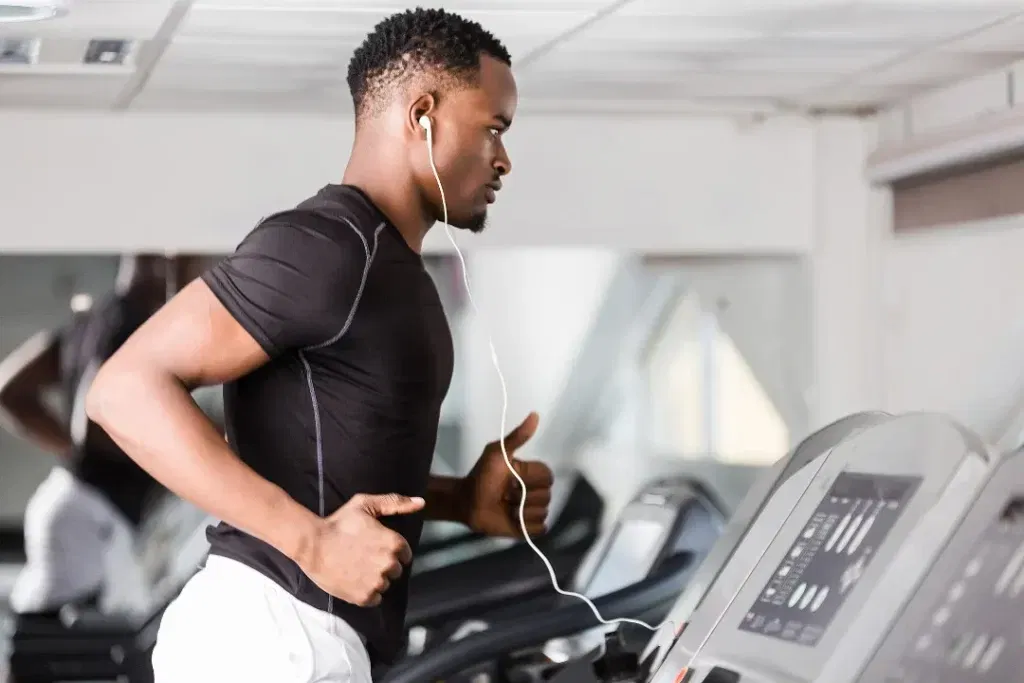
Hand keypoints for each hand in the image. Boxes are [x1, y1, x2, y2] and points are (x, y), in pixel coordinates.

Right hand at [298, 493, 424, 606]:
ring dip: (375, 579)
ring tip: (356, 567)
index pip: (405, 554)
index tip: (376, 547)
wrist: (312, 544)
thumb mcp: (366, 505)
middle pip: (396, 570)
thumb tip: (421, 502)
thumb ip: (395, 503)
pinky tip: (354, 580)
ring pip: (385, 585)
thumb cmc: (339, 523)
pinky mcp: (363, 597)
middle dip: (384, 564)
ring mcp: (376, 582)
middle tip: (364, 556)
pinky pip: (375, 599)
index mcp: (394, 543)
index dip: (391, 550)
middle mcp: (389, 564)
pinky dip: (367, 592)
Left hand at [462, 412, 553, 537]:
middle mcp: (537, 491)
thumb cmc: (481, 476)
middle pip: (546, 496)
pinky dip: (525, 526)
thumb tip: (535, 414)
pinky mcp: (529, 529)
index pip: (547, 476)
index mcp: (533, 473)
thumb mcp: (497, 453)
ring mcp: (534, 511)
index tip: (510, 478)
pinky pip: (539, 529)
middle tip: (505, 493)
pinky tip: (511, 519)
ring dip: (521, 511)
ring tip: (505, 506)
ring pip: (542, 513)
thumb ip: (517, 437)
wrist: (467, 502)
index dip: (529, 479)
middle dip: (522, 496)